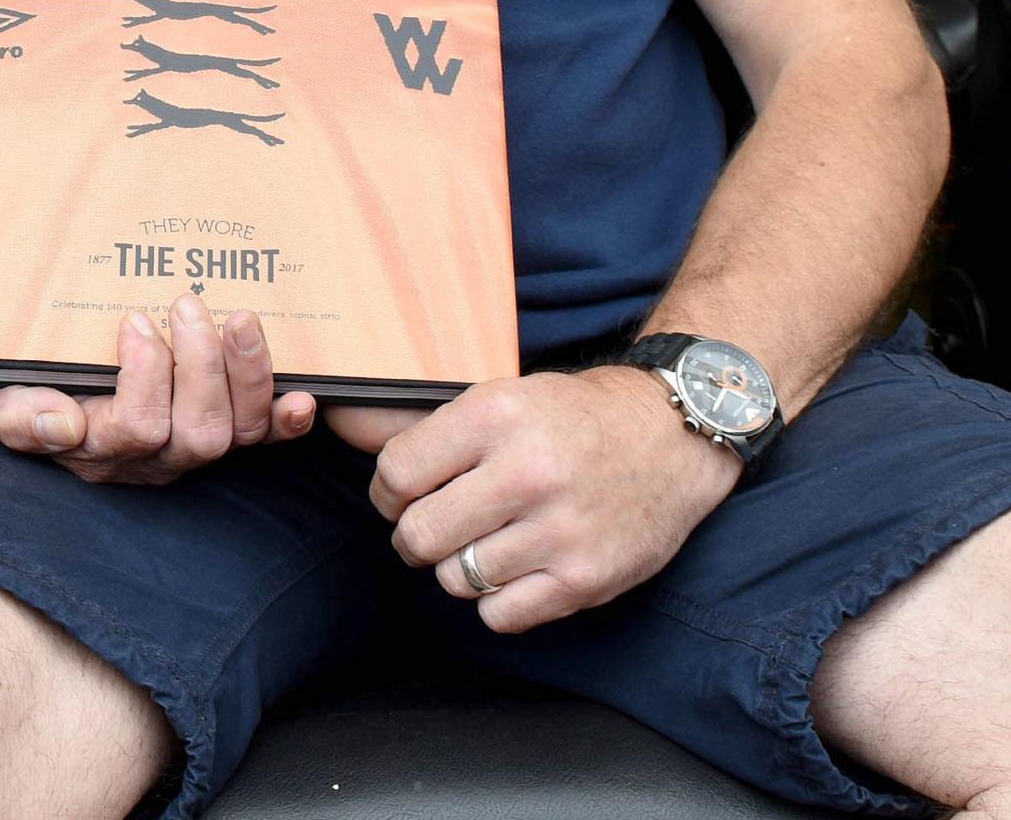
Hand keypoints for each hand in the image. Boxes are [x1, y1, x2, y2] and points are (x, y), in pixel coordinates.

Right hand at [0, 295, 316, 485]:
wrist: (47, 388)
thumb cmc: (30, 385)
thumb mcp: (7, 394)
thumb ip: (23, 416)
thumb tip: (64, 424)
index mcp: (99, 447)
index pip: (138, 427)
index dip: (146, 374)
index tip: (136, 320)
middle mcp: (152, 458)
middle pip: (199, 433)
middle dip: (201, 364)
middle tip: (187, 303)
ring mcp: (192, 447)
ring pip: (237, 432)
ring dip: (247, 373)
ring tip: (239, 318)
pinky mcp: (223, 430)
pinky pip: (262, 438)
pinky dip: (285, 421)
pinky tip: (302, 396)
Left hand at [369, 365, 738, 633]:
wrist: (672, 437)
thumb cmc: (575, 417)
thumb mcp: (501, 396)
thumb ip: (424, 424)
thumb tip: (338, 423)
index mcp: (496, 416)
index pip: (396, 473)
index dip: (387, 491)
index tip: (401, 494)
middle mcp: (526, 472)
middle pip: (418, 534)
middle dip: (414, 537)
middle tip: (433, 527)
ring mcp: (558, 530)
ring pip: (454, 579)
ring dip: (459, 567)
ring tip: (485, 542)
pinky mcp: (585, 579)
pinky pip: (500, 615)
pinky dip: (497, 600)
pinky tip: (516, 568)